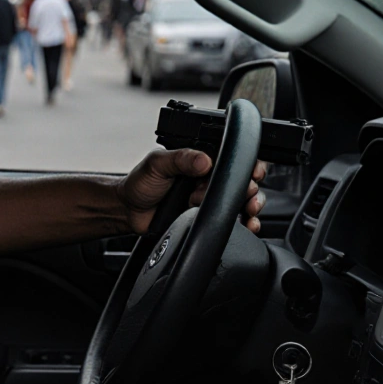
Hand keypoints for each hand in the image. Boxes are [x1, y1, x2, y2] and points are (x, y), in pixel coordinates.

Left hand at [117, 148, 266, 234]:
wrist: (128, 212)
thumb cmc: (140, 183)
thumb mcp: (157, 164)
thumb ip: (180, 159)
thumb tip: (204, 160)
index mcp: (200, 160)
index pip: (232, 158)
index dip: (247, 164)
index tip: (254, 172)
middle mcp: (209, 178)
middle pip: (242, 181)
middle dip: (250, 188)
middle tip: (246, 192)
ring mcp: (210, 199)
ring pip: (243, 201)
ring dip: (251, 206)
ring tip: (248, 209)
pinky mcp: (208, 217)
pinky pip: (232, 220)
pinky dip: (245, 223)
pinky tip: (248, 225)